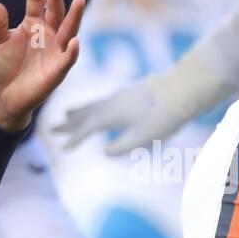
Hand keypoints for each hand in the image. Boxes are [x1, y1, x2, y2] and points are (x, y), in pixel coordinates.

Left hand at [0, 0, 84, 130]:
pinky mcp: (58, 69)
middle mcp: (48, 33)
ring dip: (75, 15)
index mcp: (33, 24)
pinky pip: (68, 58)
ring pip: (69, 29)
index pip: (36, 0)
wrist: (3, 97)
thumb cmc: (1, 68)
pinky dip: (72, 50)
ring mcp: (55, 50)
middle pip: (56, 10)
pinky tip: (75, 40)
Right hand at [54, 45, 225, 152]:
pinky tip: (101, 108)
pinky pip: (105, 100)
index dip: (74, 138)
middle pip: (85, 113)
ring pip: (95, 104)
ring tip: (68, 113)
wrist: (185, 87)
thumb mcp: (144, 136)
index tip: (63, 148)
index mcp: (111, 113)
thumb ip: (122, 145)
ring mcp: (122, 95)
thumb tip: (104, 150)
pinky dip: (95, 106)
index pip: (87, 128)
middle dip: (70, 122)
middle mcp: (113, 102)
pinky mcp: (133, 93)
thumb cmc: (166, 115)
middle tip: (53, 129)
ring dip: (80, 111)